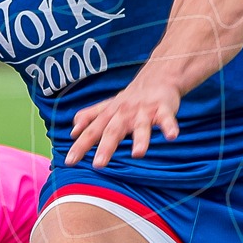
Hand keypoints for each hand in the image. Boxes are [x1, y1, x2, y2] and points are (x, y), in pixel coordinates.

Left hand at [64, 73, 182, 166]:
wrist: (157, 78)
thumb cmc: (129, 99)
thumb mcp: (107, 107)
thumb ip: (90, 118)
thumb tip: (73, 132)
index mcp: (110, 115)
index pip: (92, 131)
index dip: (80, 146)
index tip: (69, 161)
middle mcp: (124, 113)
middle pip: (113, 131)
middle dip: (105, 147)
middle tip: (98, 165)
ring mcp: (144, 111)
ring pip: (141, 126)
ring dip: (140, 140)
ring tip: (138, 154)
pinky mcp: (163, 109)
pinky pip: (167, 119)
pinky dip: (169, 127)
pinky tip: (172, 136)